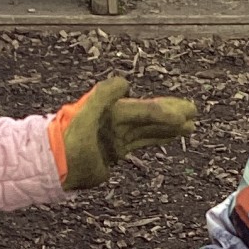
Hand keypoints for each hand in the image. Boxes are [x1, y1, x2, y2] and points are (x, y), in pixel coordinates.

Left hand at [48, 77, 197, 190]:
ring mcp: (118, 136)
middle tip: (194, 110)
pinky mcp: (117, 151)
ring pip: (150, 129)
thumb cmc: (67, 140)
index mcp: (111, 110)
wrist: (54, 165)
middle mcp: (117, 121)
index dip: (163, 111)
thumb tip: (126, 83)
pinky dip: (160, 137)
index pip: (143, 109)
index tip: (183, 114)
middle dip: (172, 113)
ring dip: (171, 126)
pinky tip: (174, 134)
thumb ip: (103, 95)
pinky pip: (144, 142)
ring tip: (191, 123)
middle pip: (150, 116)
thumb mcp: (84, 114)